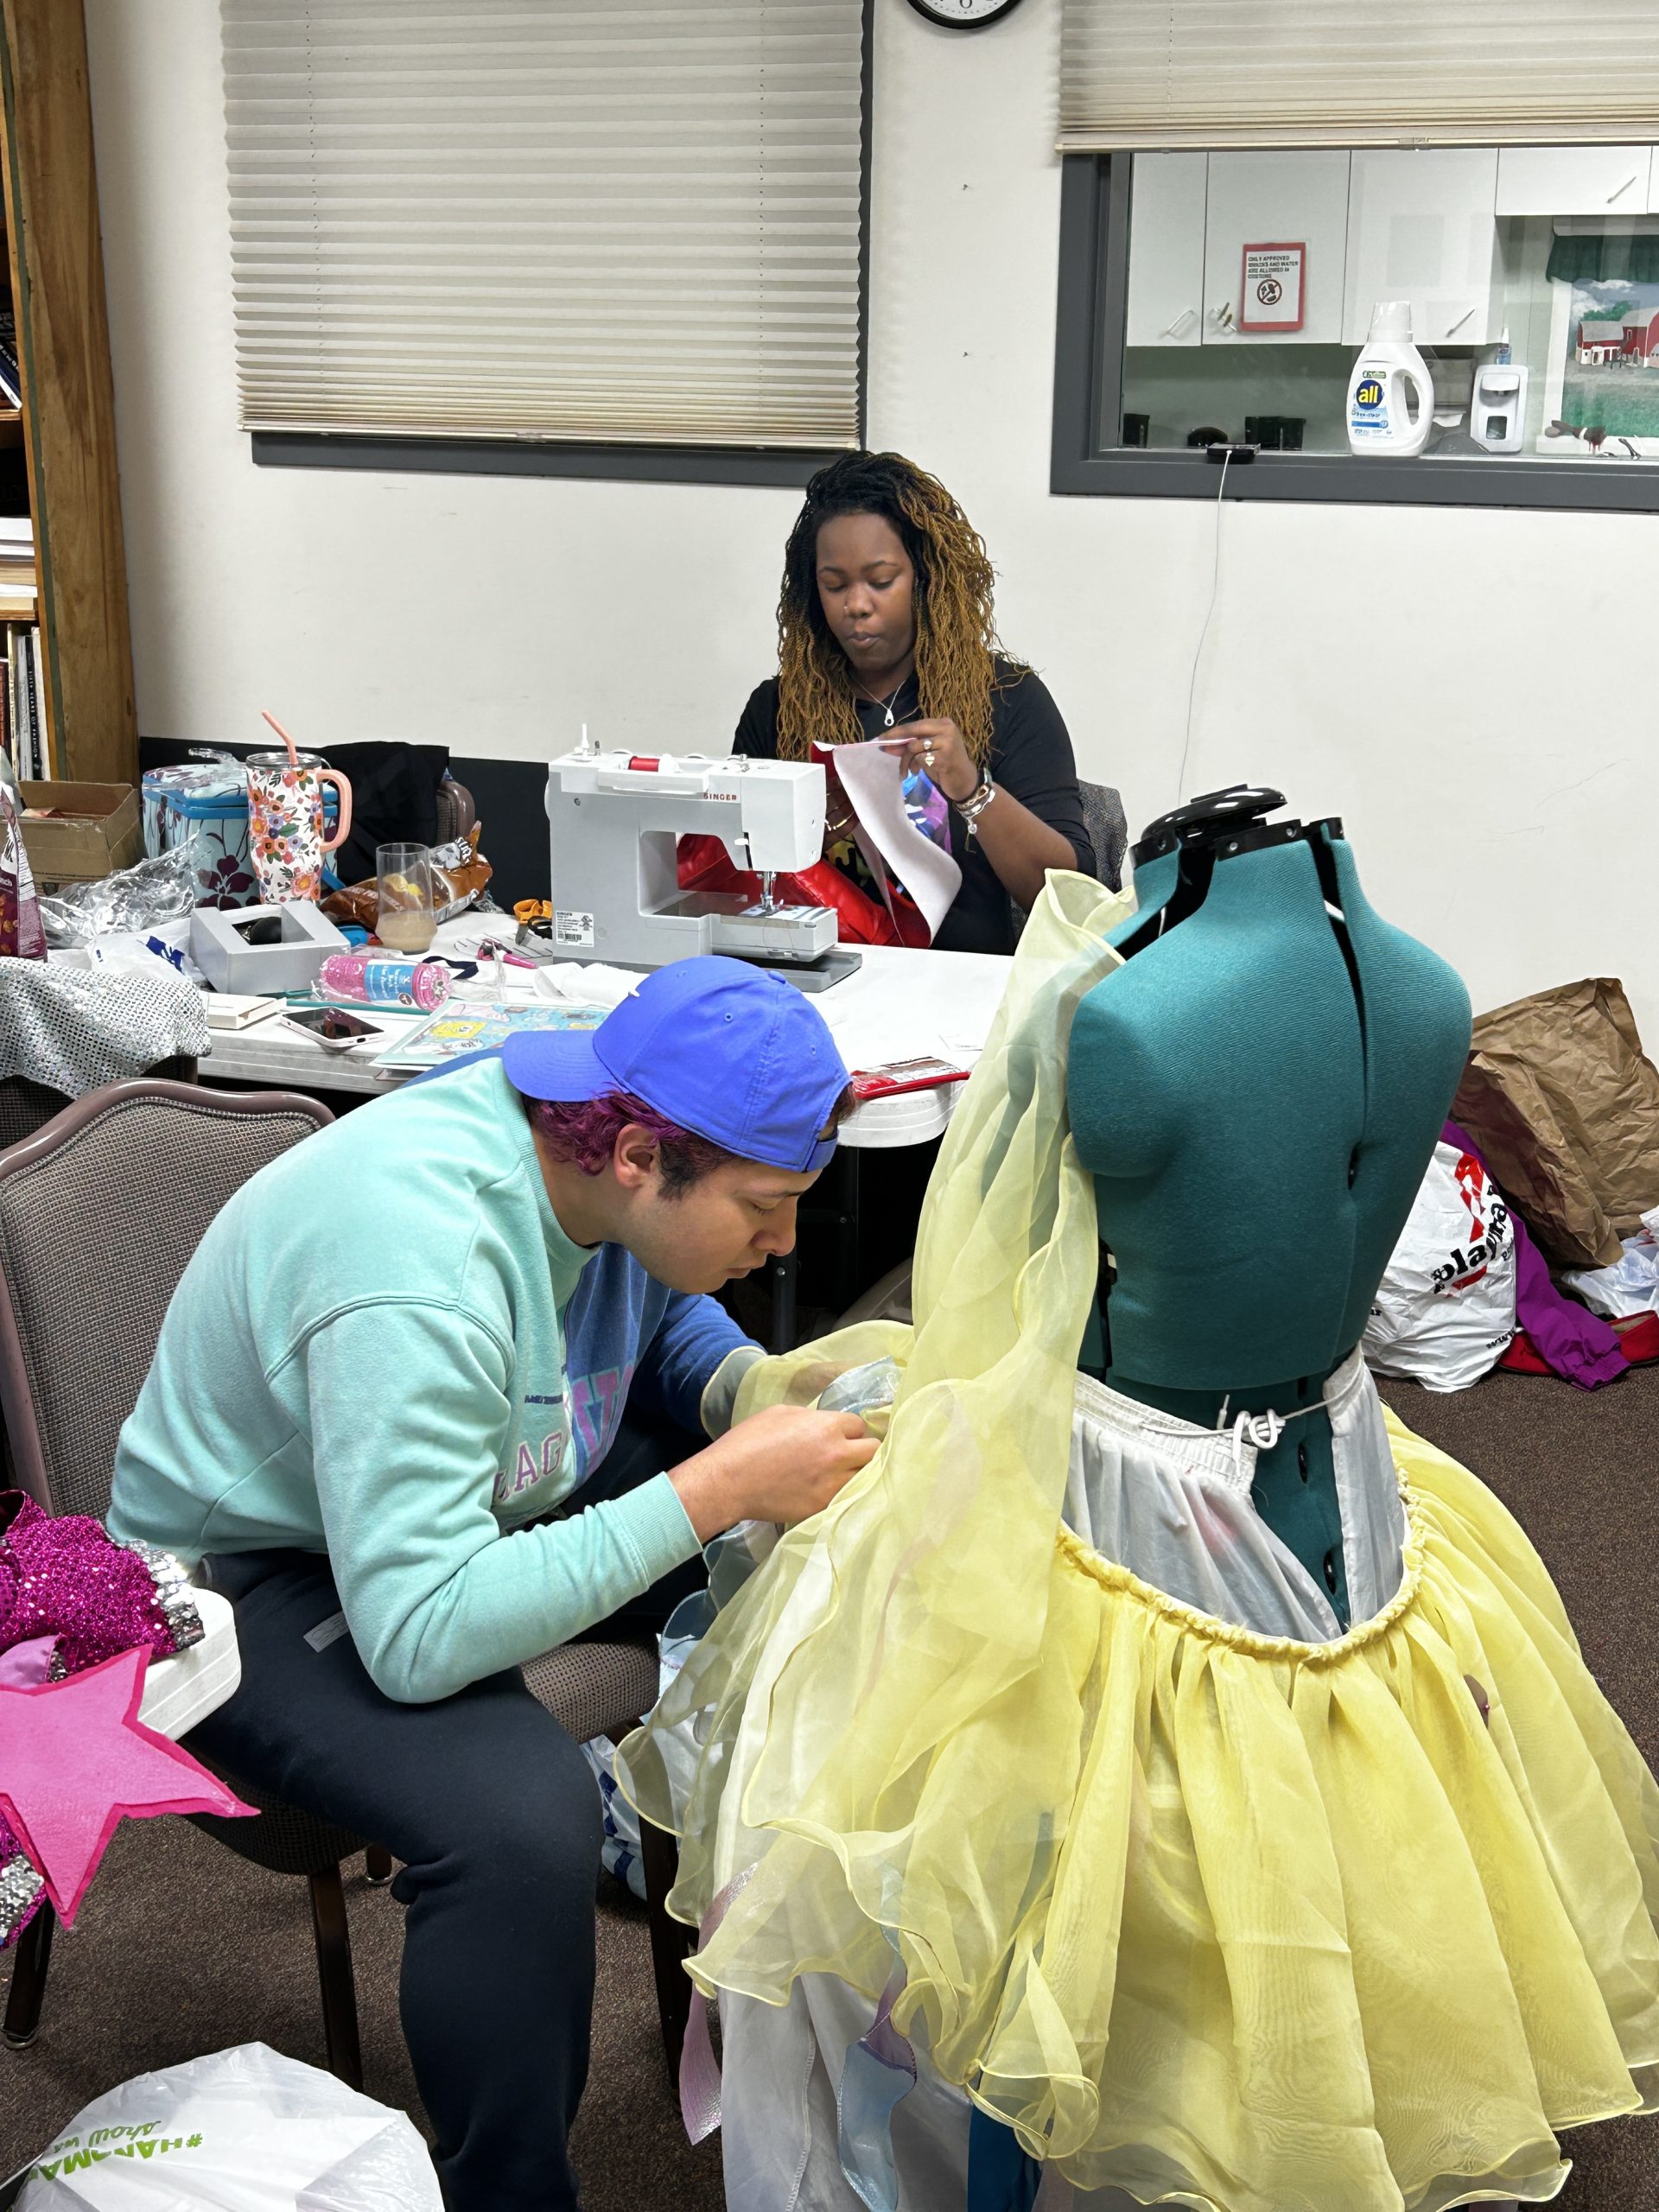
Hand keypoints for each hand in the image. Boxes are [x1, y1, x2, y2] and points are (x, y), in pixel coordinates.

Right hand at [671, 1402, 879, 1539]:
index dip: (851, 1430)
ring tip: (843, 1473)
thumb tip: (824, 1423)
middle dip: (864, 1450)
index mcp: (827, 1426)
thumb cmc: (749, 1441)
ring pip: (866, 1477)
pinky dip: (842, 1493)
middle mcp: (837, 1454)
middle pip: (874, 1451)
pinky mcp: (823, 1506)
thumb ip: (811, 1417)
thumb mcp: (781, 1413)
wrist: (730, 1481)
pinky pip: (846, 1497)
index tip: (843, 1435)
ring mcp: (832, 1484)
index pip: (860, 1425)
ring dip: (857, 1473)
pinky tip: (830, 1490)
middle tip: (851, 1454)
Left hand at [878, 717, 978, 804]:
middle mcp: (946, 729)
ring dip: (906, 761)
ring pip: (914, 747)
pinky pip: (920, 759)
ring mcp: (947, 742)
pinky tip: (918, 772)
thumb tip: (887, 744)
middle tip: (883, 748)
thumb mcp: (927, 752)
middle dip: (896, 741)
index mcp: (943, 723)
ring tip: (908, 771)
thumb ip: (910, 746)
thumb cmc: (944, 765)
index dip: (897, 731)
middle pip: (913, 731)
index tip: (882, 737)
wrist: (964, 781)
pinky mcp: (945, 757)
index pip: (915, 725)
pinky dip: (916, 766)